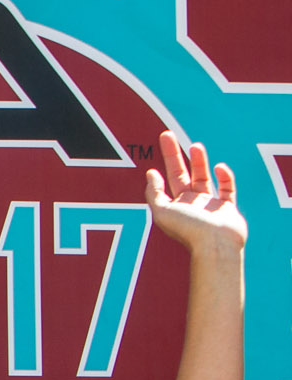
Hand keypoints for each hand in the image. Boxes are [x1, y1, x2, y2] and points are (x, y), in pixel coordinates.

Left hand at [145, 130, 244, 253]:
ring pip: (204, 177)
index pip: (167, 181)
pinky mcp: (228, 208)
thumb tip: (150, 174)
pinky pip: (228, 188)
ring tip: (195, 145)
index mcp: (175, 206)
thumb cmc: (188, 230)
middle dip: (174, 154)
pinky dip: (225, 177)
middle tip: (167, 133)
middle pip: (182, 174)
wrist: (216, 246)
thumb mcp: (162, 212)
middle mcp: (191, 204)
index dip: (161, 168)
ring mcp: (210, 205)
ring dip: (199, 161)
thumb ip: (154, 193)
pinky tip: (220, 167)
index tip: (155, 156)